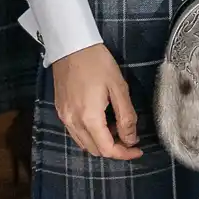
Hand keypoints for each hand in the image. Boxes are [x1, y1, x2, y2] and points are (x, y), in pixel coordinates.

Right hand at [51, 44, 141, 160]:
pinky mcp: (60, 110)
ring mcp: (63, 117)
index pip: (107, 149)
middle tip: (130, 136)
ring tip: (117, 126)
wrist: (71, 45)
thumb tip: (131, 139)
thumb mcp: (119, 88)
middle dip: (114, 148)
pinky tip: (102, 120)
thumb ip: (126, 116)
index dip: (124, 153)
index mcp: (89, 118)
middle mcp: (72, 122)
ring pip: (84, 143)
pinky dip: (90, 133)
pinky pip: (76, 132)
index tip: (138, 149)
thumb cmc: (98, 63)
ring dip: (102, 142)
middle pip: (94, 150)